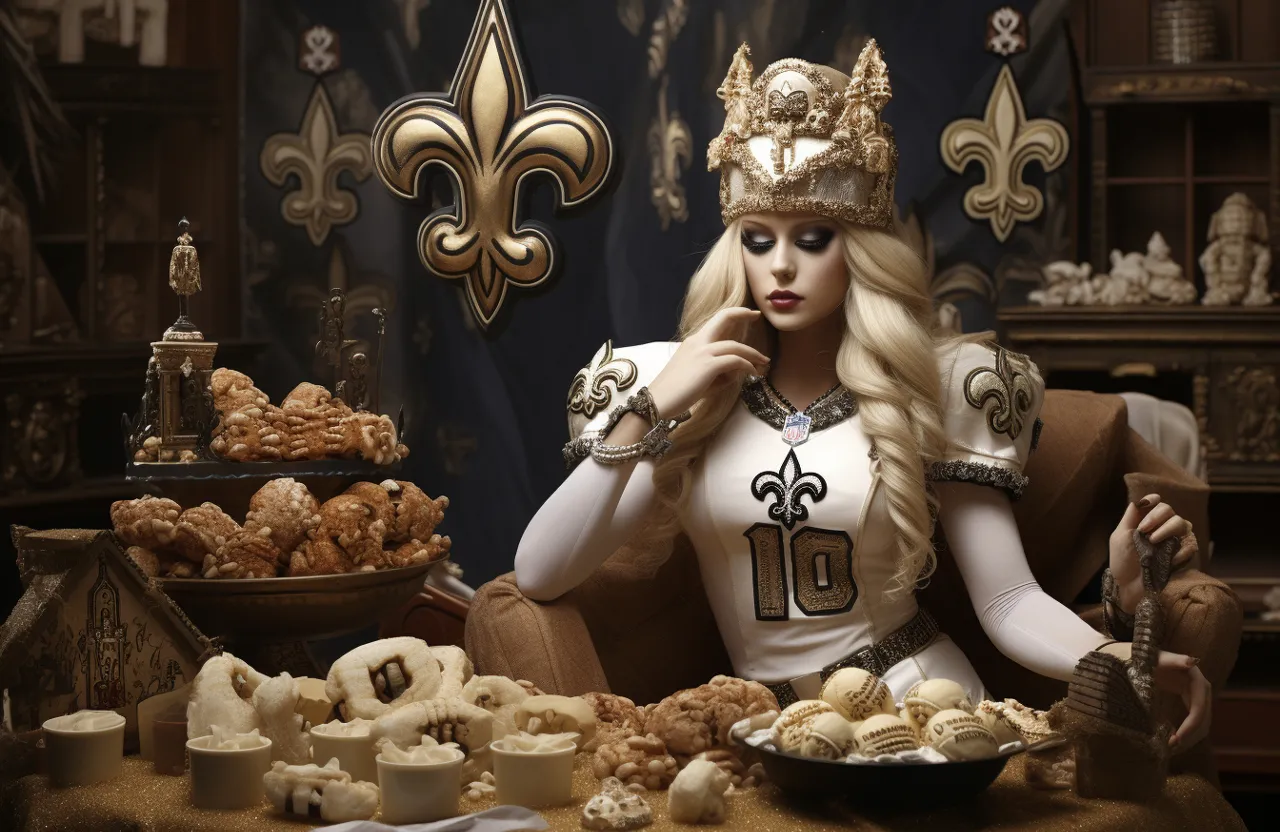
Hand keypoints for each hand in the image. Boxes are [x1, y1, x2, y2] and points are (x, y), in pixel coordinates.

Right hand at [647, 307, 769, 417]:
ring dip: (753, 354)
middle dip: (743, 314)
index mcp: (693, 342)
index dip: (733, 314)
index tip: (748, 314)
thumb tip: (736, 372)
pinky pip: (735, 361)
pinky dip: (747, 366)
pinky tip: (752, 373)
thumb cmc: (675, 393)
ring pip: (735, 346)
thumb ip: (716, 371)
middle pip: (724, 317)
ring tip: (764, 363)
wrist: (657, 401)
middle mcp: (697, 341)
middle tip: (757, 316)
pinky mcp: (708, 365)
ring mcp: (702, 352)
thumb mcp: (697, 377)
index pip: (715, 320)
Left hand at [1100, 643, 1210, 748]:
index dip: (1190, 726)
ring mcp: (1198, 695)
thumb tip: (1191, 661)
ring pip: (1202, 723)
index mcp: (1196, 679)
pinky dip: (1187, 732)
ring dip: (1190, 738)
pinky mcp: (1191, 699)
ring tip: (1171, 747)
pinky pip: (1194, 720)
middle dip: (1190, 735)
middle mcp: (1202, 688)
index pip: (1199, 709)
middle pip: (1204, 719)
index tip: (1176, 740)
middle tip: (1171, 748)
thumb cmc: (1146, 657)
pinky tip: (1174, 740)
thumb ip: (1173, 660)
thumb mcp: (1156, 659)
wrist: (1141, 657)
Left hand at [1109, 492, 1190, 612]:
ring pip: (1182, 523)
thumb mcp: (1120, 536)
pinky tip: (1168, 557)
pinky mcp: (1182, 555)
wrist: (1128, 585)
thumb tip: (1144, 498)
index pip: (1156, 503)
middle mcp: (1161, 528)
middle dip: (1157, 516)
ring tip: (1153, 541)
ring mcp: (1173, 541)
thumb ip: (1131, 516)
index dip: (1153, 501)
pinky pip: (1191, 545)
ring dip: (1168, 529)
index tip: (1150, 503)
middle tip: (1143, 530)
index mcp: (1146, 521)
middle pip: (1169, 510)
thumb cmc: (1122, 561)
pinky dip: (1181, 549)